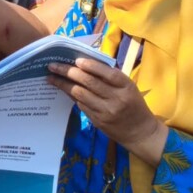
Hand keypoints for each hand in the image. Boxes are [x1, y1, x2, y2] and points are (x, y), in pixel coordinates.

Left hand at [48, 57, 168, 165]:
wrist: (140, 132)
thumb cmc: (133, 104)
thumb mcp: (128, 88)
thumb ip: (110, 77)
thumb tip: (83, 64)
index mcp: (126, 86)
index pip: (108, 73)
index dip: (92, 66)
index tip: (76, 60)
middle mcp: (116, 99)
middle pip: (89, 82)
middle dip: (68, 72)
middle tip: (53, 65)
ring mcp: (106, 111)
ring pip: (80, 94)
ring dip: (63, 84)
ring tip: (51, 77)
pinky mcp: (98, 121)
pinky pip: (80, 105)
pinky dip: (71, 95)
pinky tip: (63, 89)